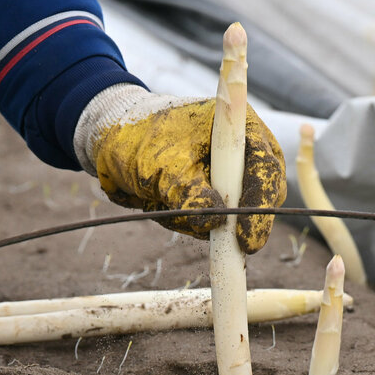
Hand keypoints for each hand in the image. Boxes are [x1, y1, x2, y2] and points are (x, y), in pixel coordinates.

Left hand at [76, 85, 285, 253]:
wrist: (109, 142)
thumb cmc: (137, 137)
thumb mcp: (162, 164)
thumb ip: (189, 192)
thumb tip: (215, 221)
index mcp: (237, 126)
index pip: (265, 166)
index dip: (261, 203)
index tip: (248, 237)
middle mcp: (239, 152)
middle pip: (262, 196)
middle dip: (239, 221)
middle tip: (230, 247)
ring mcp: (226, 177)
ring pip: (234, 216)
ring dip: (199, 221)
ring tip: (160, 201)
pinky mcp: (210, 198)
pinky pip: (211, 224)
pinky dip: (186, 222)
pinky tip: (159, 204)